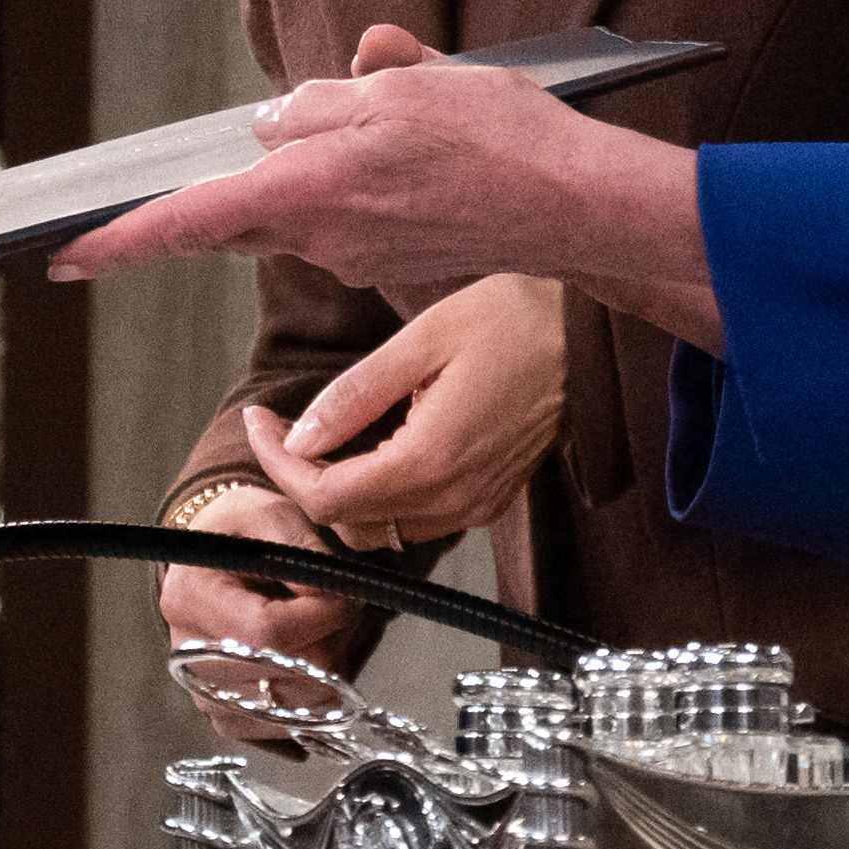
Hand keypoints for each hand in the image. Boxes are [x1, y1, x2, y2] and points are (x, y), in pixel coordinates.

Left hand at [52, 27, 723, 347]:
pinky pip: (352, 213)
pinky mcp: (392, 261)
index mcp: (305, 190)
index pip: (187, 219)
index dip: (119, 240)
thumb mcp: (400, 86)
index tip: (65, 258)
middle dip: (234, 181)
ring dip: (322, 164)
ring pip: (302, 204)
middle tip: (259, 144)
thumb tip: (277, 119)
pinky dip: (366, 179)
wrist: (576, 205)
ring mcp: (357, 255)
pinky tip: (423, 148)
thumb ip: (321, 102)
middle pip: (242, 211)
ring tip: (401, 117)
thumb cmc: (496, 140)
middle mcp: (320, 235)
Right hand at [155, 478, 383, 745]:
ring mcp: (200, 691)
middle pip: (279, 678)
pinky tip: (309, 665)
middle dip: (330, 647)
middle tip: (340, 615)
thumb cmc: (245, 532)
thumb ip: (303, 548)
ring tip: (325, 637)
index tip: (345, 598)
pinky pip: (276, 729)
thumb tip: (328, 599)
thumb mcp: (272, 514)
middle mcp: (186, 653)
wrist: (218, 554)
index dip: (322, 620)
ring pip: (285, 711)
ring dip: (325, 678)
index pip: (266, 632)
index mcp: (190, 598)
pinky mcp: (220, 714)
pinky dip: (307, 703)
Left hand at [247, 273, 566, 549]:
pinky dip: (382, 493)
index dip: (279, 466)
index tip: (259, 421)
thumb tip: (299, 438)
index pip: (326, 498)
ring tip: (323, 433)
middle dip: (304, 479)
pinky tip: (375, 443)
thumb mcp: (421, 340)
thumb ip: (354, 395)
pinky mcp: (490, 499)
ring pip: (382, 528)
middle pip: (349, 522)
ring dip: (342, 492)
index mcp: (430, 461)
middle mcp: (454, 498)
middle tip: (284, 425)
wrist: (589, 335)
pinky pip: (418, 518)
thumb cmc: (513, 319)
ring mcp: (476, 505)